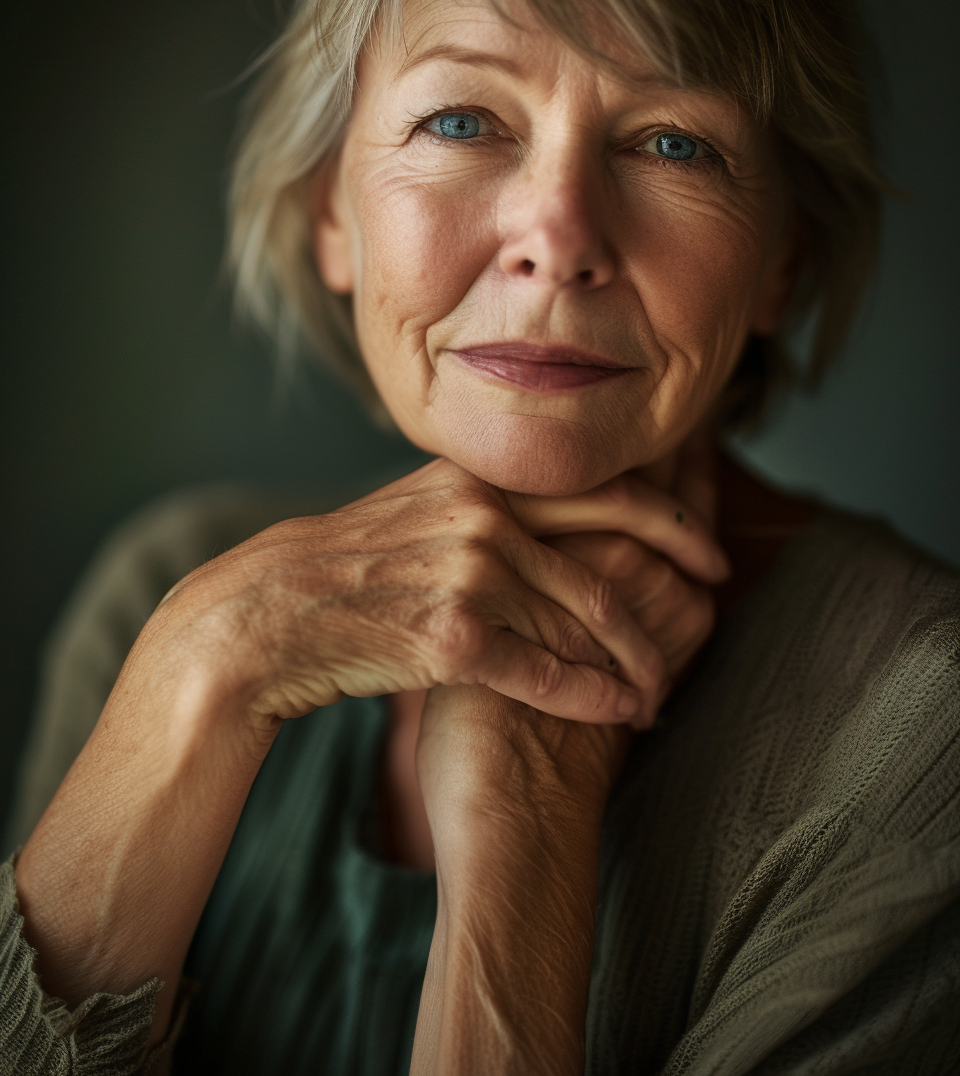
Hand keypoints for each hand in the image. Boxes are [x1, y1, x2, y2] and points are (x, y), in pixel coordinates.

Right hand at [150, 457, 727, 731]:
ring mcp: (467, 575)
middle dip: (667, 598)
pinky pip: (544, 672)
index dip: (670, 523)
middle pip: (604, 564)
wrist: (275, 610)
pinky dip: (591, 695)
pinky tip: (622, 711)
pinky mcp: (450, 638)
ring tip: (659, 688)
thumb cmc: (350, 565)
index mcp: (481, 482)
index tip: (707, 552)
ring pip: (580, 624)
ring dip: (631, 662)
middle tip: (712, 613)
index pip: (602, 493)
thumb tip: (551, 514)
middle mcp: (481, 518)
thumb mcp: (420, 507)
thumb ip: (487, 505)